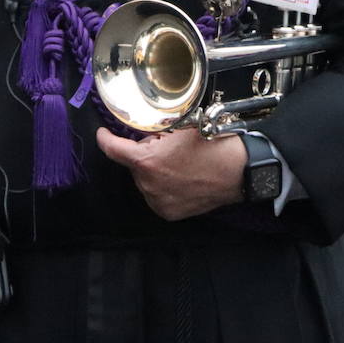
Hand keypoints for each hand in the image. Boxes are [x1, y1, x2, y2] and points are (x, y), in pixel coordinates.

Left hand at [96, 127, 246, 220]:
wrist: (239, 171)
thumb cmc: (211, 145)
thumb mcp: (178, 129)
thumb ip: (153, 136)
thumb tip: (140, 138)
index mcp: (146, 161)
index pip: (112, 150)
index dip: (105, 139)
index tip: (104, 134)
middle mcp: (148, 184)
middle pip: (134, 165)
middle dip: (144, 155)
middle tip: (167, 148)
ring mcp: (158, 201)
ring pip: (144, 181)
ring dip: (153, 172)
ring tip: (178, 165)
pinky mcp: (168, 212)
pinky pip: (156, 195)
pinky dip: (162, 187)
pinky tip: (179, 179)